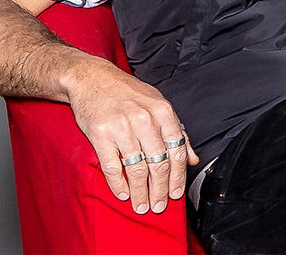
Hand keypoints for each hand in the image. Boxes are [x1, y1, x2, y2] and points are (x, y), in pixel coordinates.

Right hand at [64, 60, 197, 214]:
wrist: (92, 79)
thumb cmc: (128, 93)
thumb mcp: (158, 105)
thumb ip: (178, 132)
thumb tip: (193, 159)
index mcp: (163, 112)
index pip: (177, 151)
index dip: (178, 177)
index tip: (176, 194)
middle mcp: (144, 119)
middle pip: (158, 164)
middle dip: (160, 190)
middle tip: (159, 206)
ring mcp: (121, 127)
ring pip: (137, 169)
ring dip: (140, 193)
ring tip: (141, 206)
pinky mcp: (100, 134)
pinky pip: (112, 166)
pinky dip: (119, 184)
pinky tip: (123, 194)